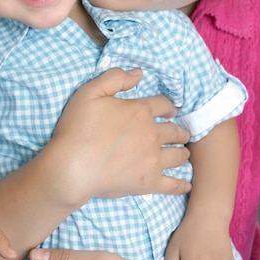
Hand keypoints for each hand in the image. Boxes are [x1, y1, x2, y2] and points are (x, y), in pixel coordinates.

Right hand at [51, 68, 190, 203]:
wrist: (72, 167)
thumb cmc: (78, 128)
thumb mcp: (90, 92)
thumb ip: (115, 78)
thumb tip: (139, 73)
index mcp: (140, 111)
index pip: (163, 105)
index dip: (168, 106)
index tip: (169, 111)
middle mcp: (152, 134)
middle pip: (175, 131)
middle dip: (179, 131)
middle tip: (181, 134)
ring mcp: (153, 160)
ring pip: (178, 155)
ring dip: (182, 153)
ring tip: (183, 154)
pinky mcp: (149, 183)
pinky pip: (172, 184)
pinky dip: (181, 186)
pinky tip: (187, 186)